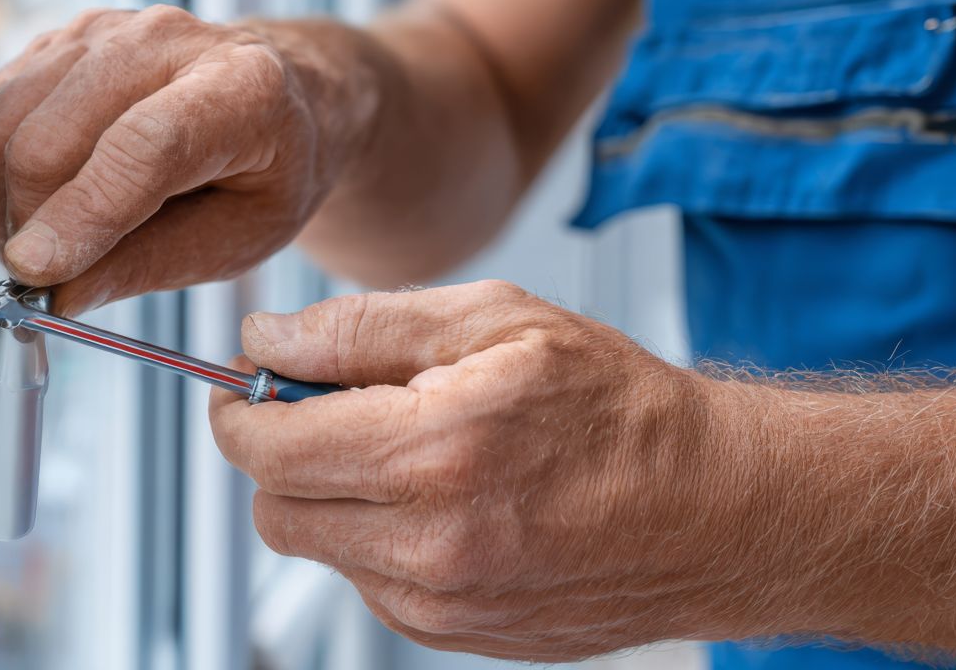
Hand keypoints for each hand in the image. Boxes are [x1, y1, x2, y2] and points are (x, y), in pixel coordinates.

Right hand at [0, 5, 357, 313]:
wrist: (276, 99)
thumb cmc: (267, 172)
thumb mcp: (239, 239)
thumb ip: (149, 266)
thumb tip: (55, 293)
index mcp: (242, 87)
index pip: (141, 145)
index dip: (81, 212)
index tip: (37, 272)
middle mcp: (166, 40)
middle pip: (54, 135)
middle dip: (30, 222)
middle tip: (42, 278)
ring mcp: (105, 31)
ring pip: (6, 122)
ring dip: (3, 200)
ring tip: (42, 241)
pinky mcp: (60, 40)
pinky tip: (34, 200)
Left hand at [210, 281, 767, 659]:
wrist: (714, 509)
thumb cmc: (617, 405)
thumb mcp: (495, 319)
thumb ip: (361, 328)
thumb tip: (264, 338)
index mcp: (434, 450)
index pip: (269, 447)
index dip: (240, 410)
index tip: (247, 387)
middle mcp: (430, 542)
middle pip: (276, 508)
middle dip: (284, 454)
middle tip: (333, 409)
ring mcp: (442, 604)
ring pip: (320, 549)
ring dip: (335, 498)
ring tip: (414, 452)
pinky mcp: (456, 637)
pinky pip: (370, 584)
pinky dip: (379, 539)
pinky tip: (446, 501)